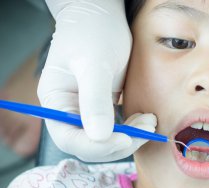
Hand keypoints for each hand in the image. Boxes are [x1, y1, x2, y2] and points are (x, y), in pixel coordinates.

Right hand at [38, 0, 137, 160]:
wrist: (103, 17)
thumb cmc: (94, 32)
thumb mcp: (94, 64)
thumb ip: (95, 100)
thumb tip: (99, 137)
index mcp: (56, 101)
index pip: (70, 139)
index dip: (98, 146)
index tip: (125, 139)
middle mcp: (69, 111)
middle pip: (90, 144)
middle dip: (119, 143)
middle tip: (146, 129)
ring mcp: (86, 110)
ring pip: (106, 140)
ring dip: (130, 137)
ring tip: (149, 121)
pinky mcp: (103, 108)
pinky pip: (117, 128)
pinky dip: (132, 129)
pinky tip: (144, 119)